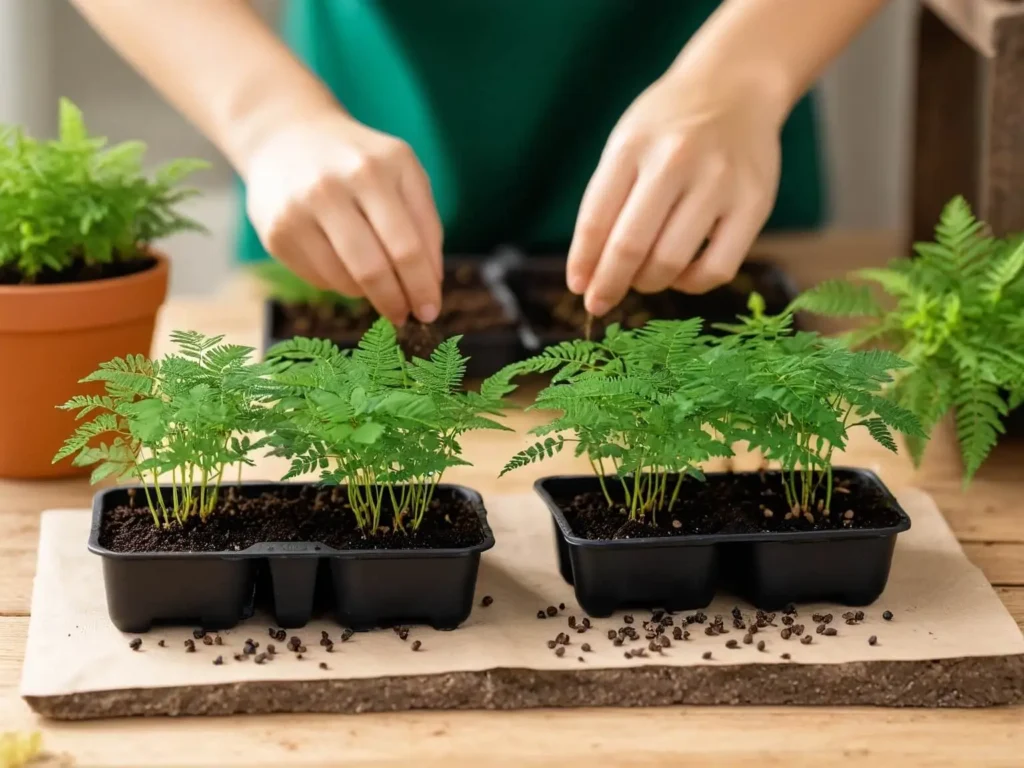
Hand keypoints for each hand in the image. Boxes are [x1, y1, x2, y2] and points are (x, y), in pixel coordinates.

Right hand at [244, 111, 442, 324]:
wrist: (286, 136)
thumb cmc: (360, 163)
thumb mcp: (402, 174)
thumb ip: (425, 224)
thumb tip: (431, 283)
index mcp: (375, 169)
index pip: (406, 246)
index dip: (421, 286)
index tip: (430, 311)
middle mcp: (331, 187)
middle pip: (373, 269)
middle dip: (395, 301)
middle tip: (404, 315)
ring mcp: (297, 211)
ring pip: (345, 280)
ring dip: (368, 293)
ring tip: (375, 281)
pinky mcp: (275, 233)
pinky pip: (319, 279)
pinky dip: (341, 283)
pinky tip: (344, 264)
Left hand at [566, 69, 782, 315]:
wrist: (736, 86)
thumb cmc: (669, 126)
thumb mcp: (627, 144)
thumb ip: (607, 202)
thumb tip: (587, 274)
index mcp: (633, 145)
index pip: (596, 219)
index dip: (583, 263)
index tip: (579, 288)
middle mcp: (676, 160)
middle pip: (631, 246)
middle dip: (609, 285)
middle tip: (600, 302)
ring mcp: (719, 182)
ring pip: (672, 263)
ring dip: (648, 283)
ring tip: (643, 277)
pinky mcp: (754, 204)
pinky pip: (717, 269)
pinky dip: (691, 284)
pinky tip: (681, 273)